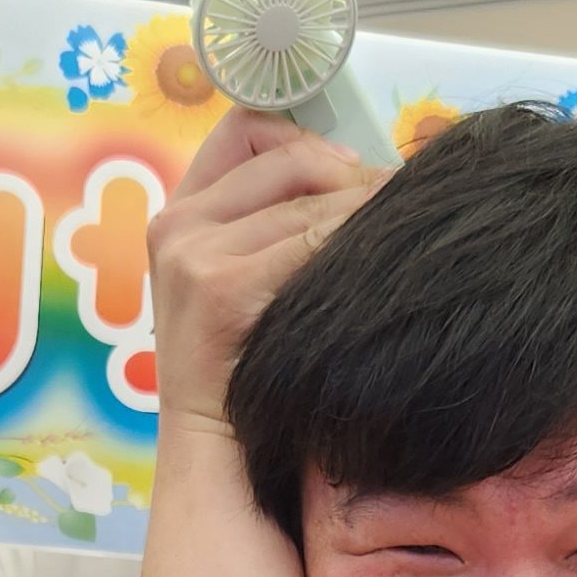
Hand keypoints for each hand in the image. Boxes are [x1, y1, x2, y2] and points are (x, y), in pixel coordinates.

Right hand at [149, 105, 386, 426]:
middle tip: (396, 198)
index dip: (304, 137)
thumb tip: (365, 175)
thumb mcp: (238, 281)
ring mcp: (193, 254)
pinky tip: (380, 260)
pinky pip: (311, 240)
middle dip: (351, 175)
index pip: (243, 130)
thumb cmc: (243, 366)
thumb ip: (272, 224)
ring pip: (309, 200)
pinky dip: (354, 242)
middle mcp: (176, 225)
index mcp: (177, 214)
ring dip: (364, 209)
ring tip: (401, 227)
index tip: (346, 169)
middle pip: (287, 159)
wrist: (215, 446)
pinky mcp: (220, 287)